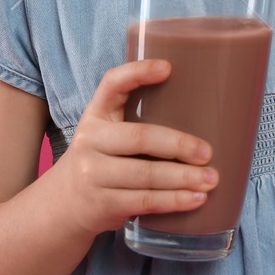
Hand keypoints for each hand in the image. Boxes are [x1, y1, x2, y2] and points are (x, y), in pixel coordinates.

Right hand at [53, 60, 217, 234]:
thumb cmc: (102, 160)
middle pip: (139, 137)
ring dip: (183, 179)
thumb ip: (137, 120)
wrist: (63, 206)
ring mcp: (93, 174)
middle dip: (178, 144)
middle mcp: (91, 141)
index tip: (168, 68)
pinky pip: (144, 201)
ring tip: (212, 179)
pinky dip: (173, 201)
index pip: (112, 84)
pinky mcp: (102, 204)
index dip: (138, 72)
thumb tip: (203, 111)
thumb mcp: (108, 133)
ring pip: (145, 175)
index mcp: (96, 114)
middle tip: (208, 152)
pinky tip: (195, 199)